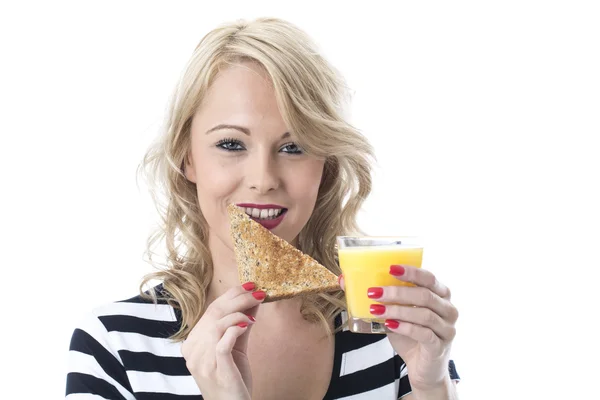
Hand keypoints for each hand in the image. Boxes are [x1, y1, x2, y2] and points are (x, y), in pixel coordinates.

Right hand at [181, 282, 264, 399]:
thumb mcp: (236, 347)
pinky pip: (223, 344)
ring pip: (217, 325)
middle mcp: (193, 351)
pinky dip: (235, 329)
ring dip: (239, 312)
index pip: (211, 310)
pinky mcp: (217, 370)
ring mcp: (203, 362)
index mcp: (193, 343)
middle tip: (258, 292)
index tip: (250, 285)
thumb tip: (253, 299)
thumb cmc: (233, 378)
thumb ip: (241, 324)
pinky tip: (248, 324)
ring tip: (255, 311)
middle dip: (239, 299)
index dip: (231, 295)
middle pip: (214, 314)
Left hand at [340, 266, 458, 390]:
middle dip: (397, 292)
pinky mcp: (440, 346)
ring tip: (376, 309)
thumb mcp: (394, 313)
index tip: (390, 268)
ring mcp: (447, 329)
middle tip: (374, 292)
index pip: (429, 277)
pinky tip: (389, 325)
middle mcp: (448, 309)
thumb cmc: (410, 335)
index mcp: (440, 295)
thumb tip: (344, 279)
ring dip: (397, 310)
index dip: (411, 271)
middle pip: (425, 295)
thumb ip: (377, 297)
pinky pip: (424, 334)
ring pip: (424, 314)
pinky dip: (405, 328)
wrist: (423, 369)